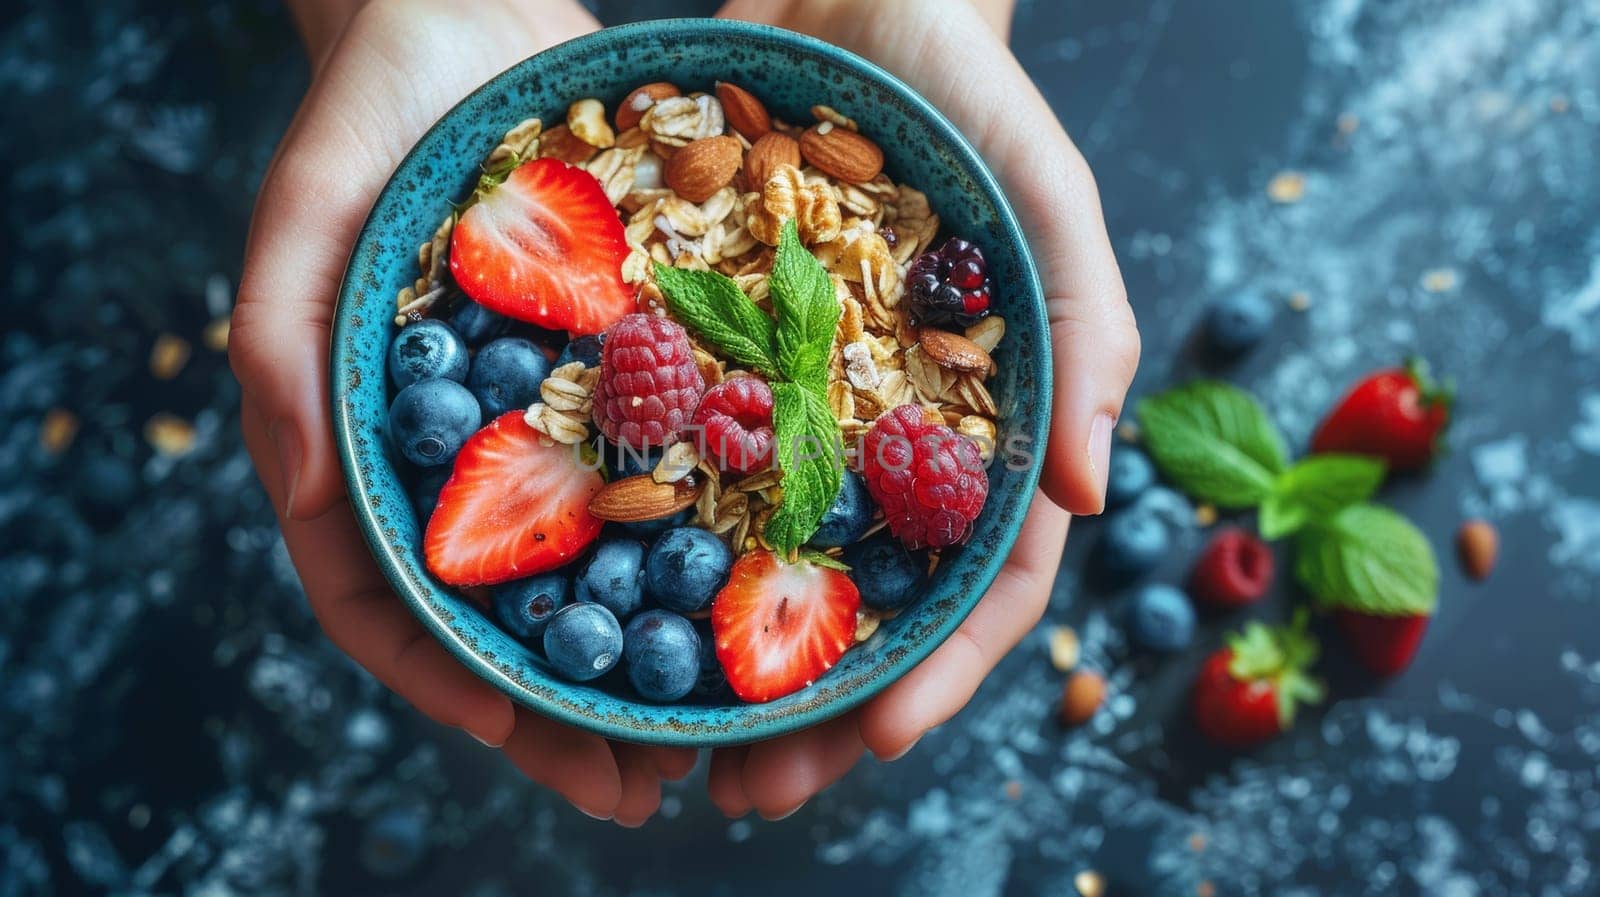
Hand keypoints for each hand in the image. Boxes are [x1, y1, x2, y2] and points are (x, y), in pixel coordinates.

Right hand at [231, 0, 694, 825]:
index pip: (391, 601)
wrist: (463, 18)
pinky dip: (709, 540)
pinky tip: (775, 586)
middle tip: (643, 791)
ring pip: (603, 565)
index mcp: (373, 453)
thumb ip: (284, 366)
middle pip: (513, 615)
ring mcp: (549, 421)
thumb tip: (303, 502)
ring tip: (725, 729)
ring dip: (655, 658)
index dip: (449, 682)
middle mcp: (468, 455)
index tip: (524, 738)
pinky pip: (670, 470)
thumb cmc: (361, 123)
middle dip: (572, 712)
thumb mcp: (297, 234)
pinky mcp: (623, 372)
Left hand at [706, 0, 1139, 817]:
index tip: (868, 743)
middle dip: (814, 710)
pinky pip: (690, 468)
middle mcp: (895, 442)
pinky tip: (603, 600)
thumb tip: (1093, 497)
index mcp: (988, 430)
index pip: (980, 584)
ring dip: (726, 663)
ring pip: (772, 565)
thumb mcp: (1047, 197)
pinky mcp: (728, 365)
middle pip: (867, 606)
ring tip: (665, 741)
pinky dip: (658, 545)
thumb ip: (1082, 332)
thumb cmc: (972, 93)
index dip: (932, 674)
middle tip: (746, 792)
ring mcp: (809, 411)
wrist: (852, 0)